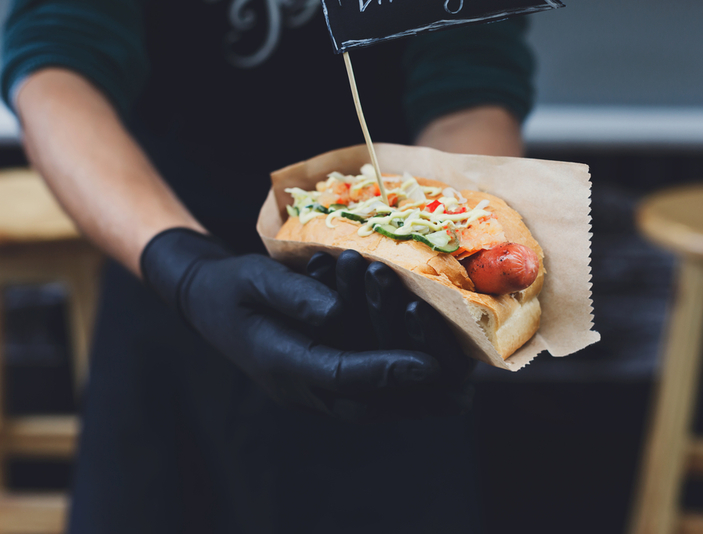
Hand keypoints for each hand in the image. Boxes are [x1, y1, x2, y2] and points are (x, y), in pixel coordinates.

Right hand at [139, 228, 441, 420]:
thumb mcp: (255, 278)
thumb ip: (294, 295)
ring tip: (459, 396)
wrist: (209, 303)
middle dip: (416, 398)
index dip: (387, 370)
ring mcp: (308, 390)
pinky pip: (363, 395)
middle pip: (365, 401)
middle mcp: (299, 386)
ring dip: (413, 401)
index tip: (430, 365)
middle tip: (464, 392)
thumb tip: (337, 312)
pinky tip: (430, 383)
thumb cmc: (232, 286)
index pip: (341, 373)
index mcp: (280, 361)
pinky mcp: (319, 382)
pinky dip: (397, 392)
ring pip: (369, 406)